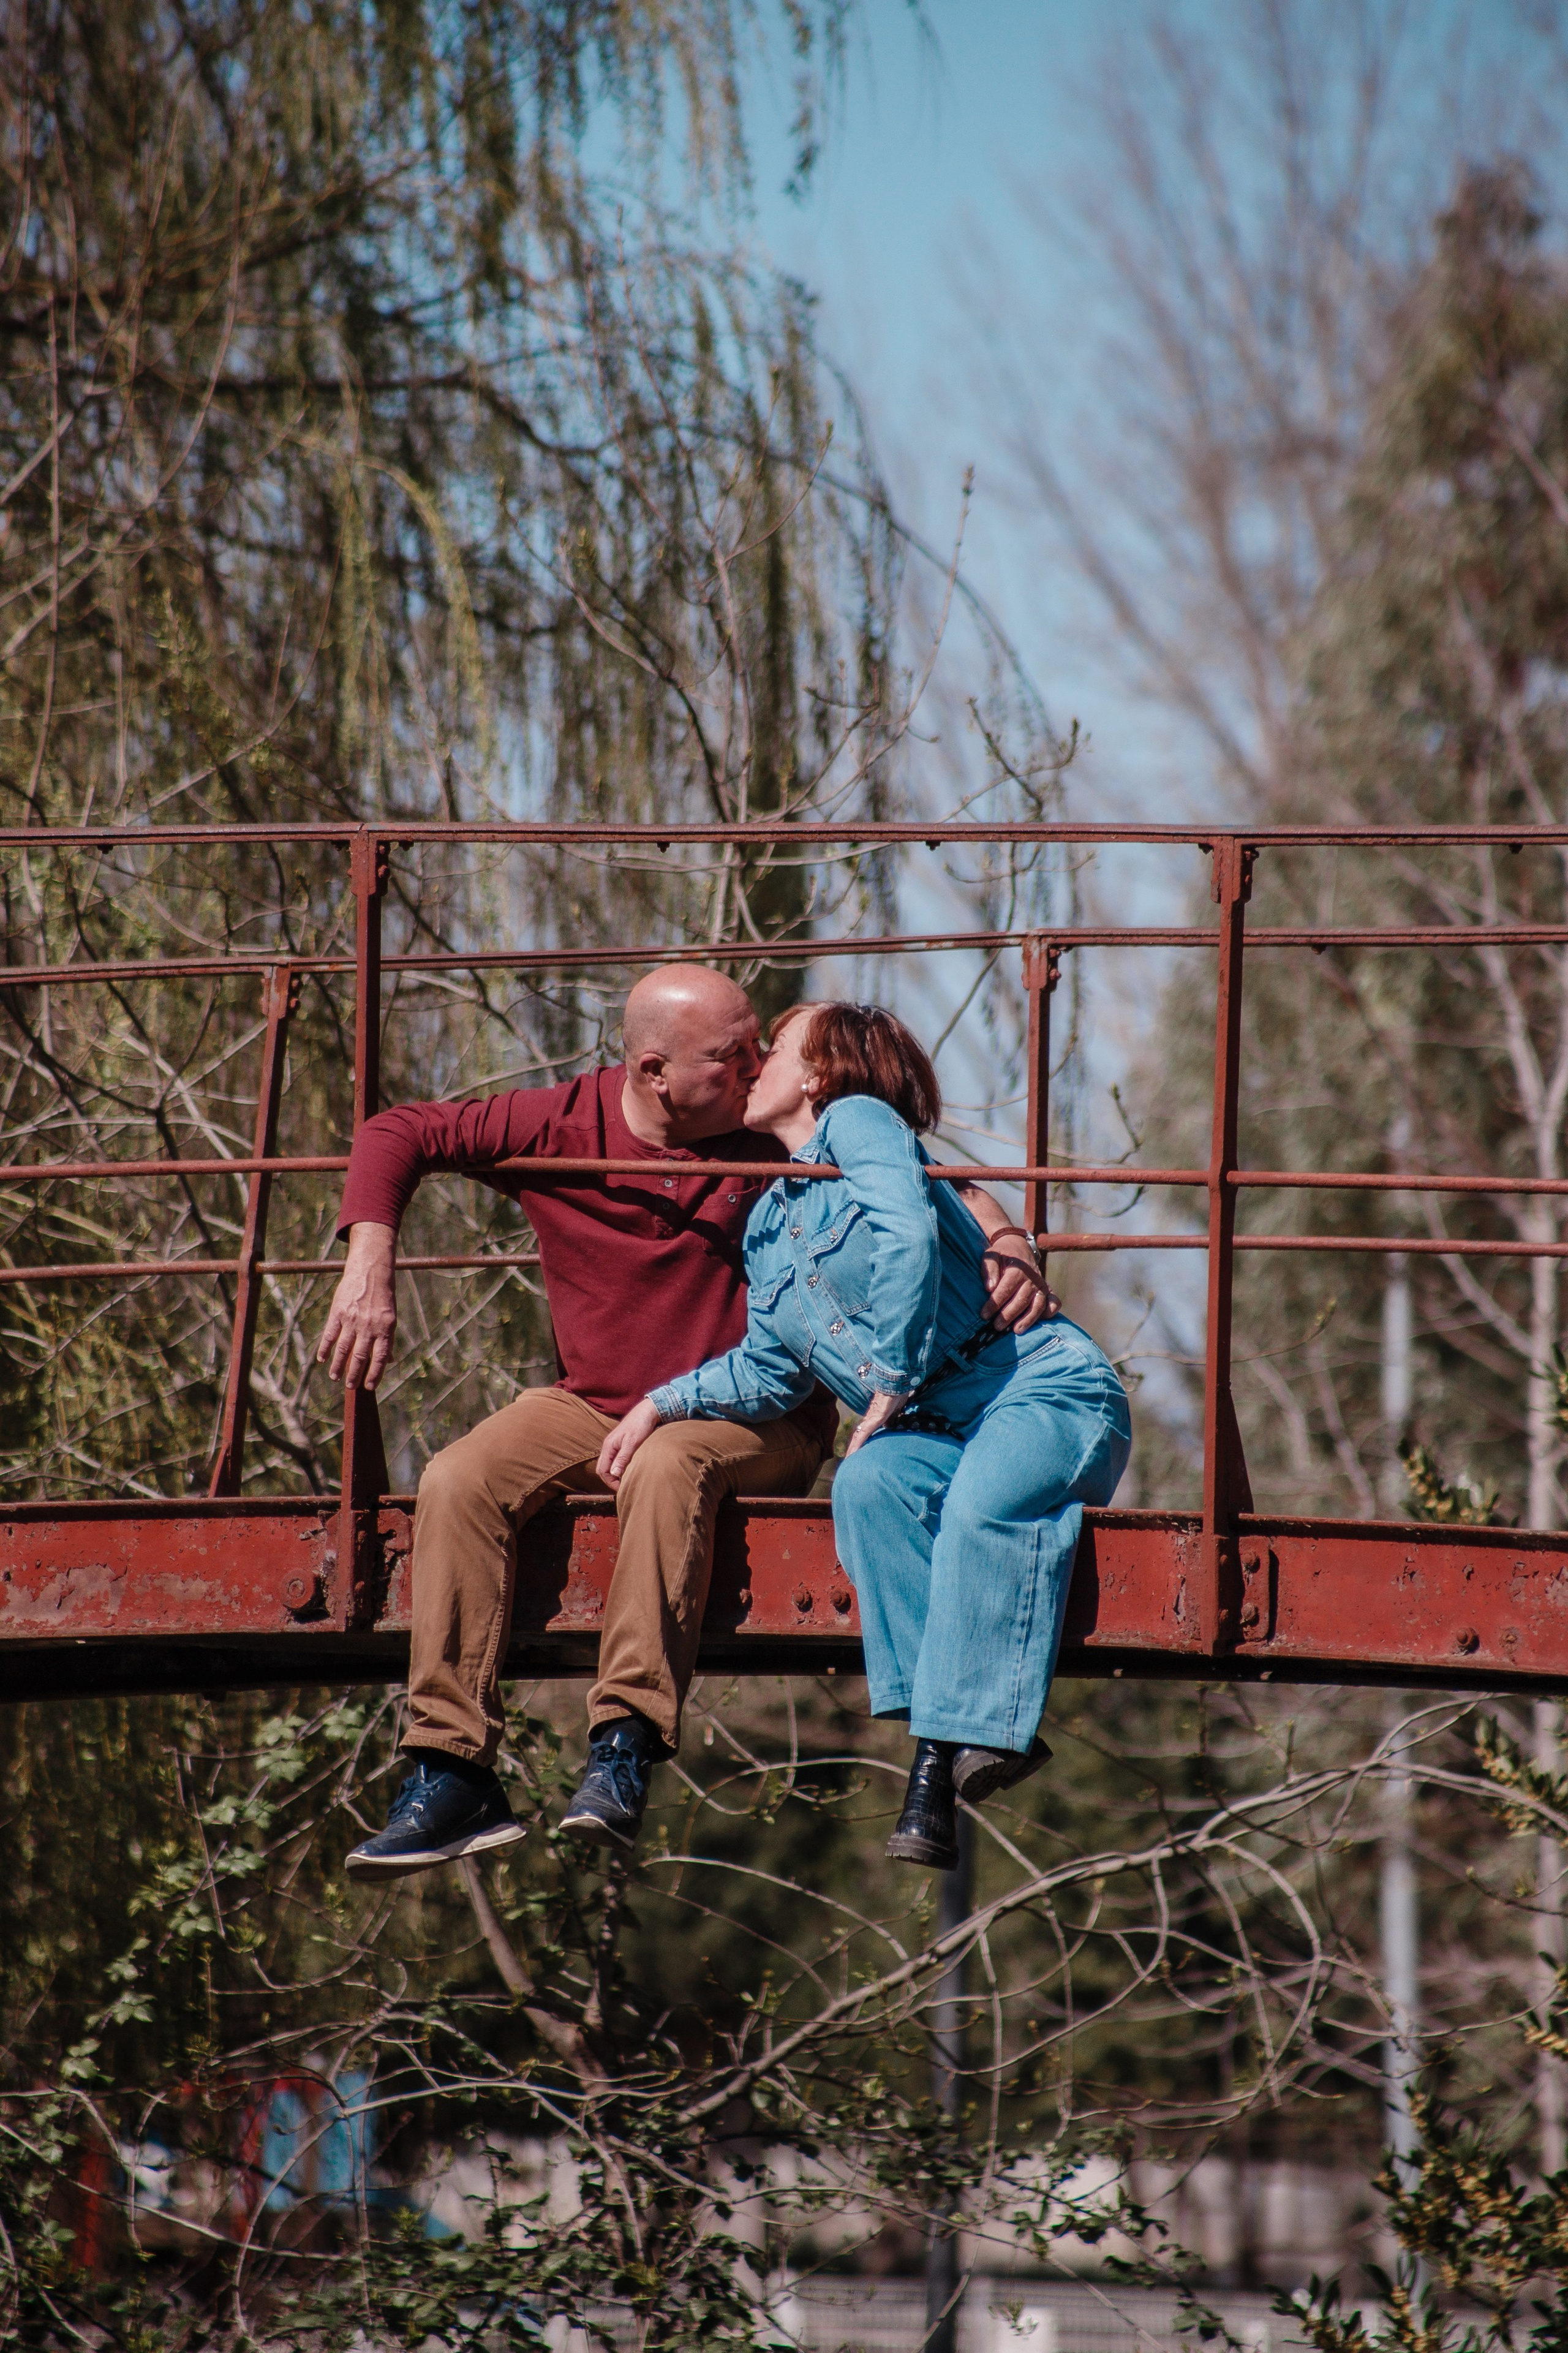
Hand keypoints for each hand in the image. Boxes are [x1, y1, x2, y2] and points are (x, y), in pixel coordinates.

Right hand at [316, 1222, 398, 1389]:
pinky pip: (330, 1334)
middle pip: (360, 1357)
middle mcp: (369, 1325)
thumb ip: (388, 1339)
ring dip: (338, 1366)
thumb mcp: (391, 1317)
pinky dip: (325, 1348)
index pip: (380, 1358)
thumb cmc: (383, 1296)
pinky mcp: (338, 1312)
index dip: (375, 1374)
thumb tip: (389, 1361)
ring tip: (335, 1378)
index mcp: (385, 1328)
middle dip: (354, 1374)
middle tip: (350, 1386)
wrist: (370, 1270)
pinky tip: (322, 1359)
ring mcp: (352, 1319)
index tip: (369, 1387)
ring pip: (343, 1349)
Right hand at [596, 1398, 663, 1488]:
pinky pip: (616, 1459)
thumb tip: (614, 1474)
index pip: (602, 1470)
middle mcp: (609, 1446)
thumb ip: (622, 1458)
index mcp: (609, 1446)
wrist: (647, 1411)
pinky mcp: (622, 1444)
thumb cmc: (640, 1425)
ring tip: (626, 1481)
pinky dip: (620, 1467)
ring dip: (615, 1474)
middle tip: (623, 1487)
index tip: (622, 1488)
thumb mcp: (632, 1443)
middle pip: (603, 1469)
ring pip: (610, 1464)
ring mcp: (615, 1445)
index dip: (610, 1482)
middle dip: (611, 1480)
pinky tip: (629, 1470)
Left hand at [845, 1390, 908, 1455]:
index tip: (857, 1452)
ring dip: (853, 1448)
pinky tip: (854, 1451)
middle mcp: (870, 1419)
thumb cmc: (896, 1394)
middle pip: (858, 1435)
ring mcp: (871, 1418)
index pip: (865, 1432)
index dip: (860, 1442)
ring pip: (858, 1436)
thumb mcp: (896, 1411)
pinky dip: (859, 1443)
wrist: (896, 1384)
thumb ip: (892, 1419)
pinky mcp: (875, 1418)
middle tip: (849, 1459)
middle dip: (854, 1447)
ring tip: (848, 1459)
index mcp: (874, 1418)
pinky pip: (864, 1432)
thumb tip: (890, 1427)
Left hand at [981, 1235, 1058, 1332]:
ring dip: (1028, 1319)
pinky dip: (1050, 1312)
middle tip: (996, 1327)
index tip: (984, 1315)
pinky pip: (1054, 1302)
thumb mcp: (991, 1256)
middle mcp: (1032, 1279)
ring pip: (1038, 1305)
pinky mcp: (1047, 1290)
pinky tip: (1040, 1321)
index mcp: (1017, 1269)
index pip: (1005, 1289)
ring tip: (1016, 1330)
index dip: (994, 1304)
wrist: (1019, 1247)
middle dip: (1008, 1315)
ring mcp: (1041, 1285)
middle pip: (1021, 1300)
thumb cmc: (1001, 1254)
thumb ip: (989, 1269)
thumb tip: (989, 1287)